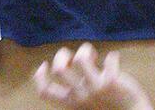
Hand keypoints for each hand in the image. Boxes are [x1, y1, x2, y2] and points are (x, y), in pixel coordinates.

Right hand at [33, 43, 152, 109]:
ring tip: (93, 56)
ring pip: (80, 58)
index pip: (44, 91)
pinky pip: (109, 59)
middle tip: (73, 57)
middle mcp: (79, 96)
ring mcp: (95, 88)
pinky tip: (114, 61)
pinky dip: (112, 57)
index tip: (45, 65)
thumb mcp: (85, 105)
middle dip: (62, 55)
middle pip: (59, 69)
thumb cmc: (107, 109)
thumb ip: (76, 91)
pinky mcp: (111, 82)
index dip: (40, 76)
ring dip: (85, 50)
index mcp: (70, 103)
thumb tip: (70, 67)